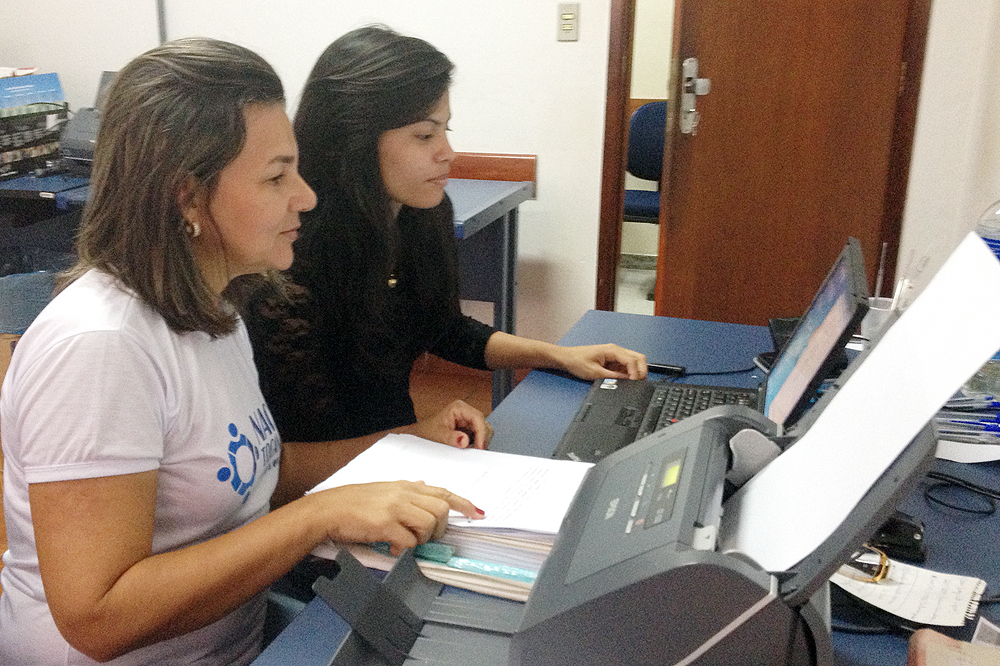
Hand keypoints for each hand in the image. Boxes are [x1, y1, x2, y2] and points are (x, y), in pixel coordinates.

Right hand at [316, 480, 482, 554]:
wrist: (328, 509)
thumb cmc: (353, 502)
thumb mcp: (384, 490)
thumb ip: (406, 490)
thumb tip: (425, 485)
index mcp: (405, 486)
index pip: (442, 492)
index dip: (463, 503)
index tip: (477, 513)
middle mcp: (403, 493)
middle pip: (441, 510)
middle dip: (439, 529)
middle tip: (425, 538)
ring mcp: (394, 507)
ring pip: (429, 524)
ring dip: (422, 539)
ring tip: (407, 543)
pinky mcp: (384, 524)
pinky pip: (409, 541)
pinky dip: (405, 550)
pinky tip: (394, 549)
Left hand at [407, 399, 492, 448]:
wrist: (421, 434)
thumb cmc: (427, 431)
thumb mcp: (437, 435)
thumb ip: (451, 438)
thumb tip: (464, 441)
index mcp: (459, 408)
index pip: (477, 418)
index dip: (481, 433)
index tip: (480, 446)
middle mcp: (466, 412)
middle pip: (483, 424)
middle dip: (481, 438)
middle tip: (476, 450)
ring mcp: (468, 420)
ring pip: (483, 430)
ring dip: (479, 441)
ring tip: (470, 449)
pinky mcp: (469, 429)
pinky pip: (478, 436)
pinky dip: (476, 443)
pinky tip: (469, 448)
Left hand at [556, 343, 647, 380]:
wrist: (567, 358)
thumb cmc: (577, 361)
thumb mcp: (595, 373)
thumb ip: (612, 378)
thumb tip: (626, 382)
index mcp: (612, 350)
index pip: (632, 360)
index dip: (636, 373)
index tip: (635, 383)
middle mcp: (616, 351)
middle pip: (638, 358)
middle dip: (642, 370)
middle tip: (639, 383)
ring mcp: (615, 355)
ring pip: (634, 361)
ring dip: (636, 371)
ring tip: (633, 383)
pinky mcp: (613, 361)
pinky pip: (626, 366)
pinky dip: (629, 373)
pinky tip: (626, 381)